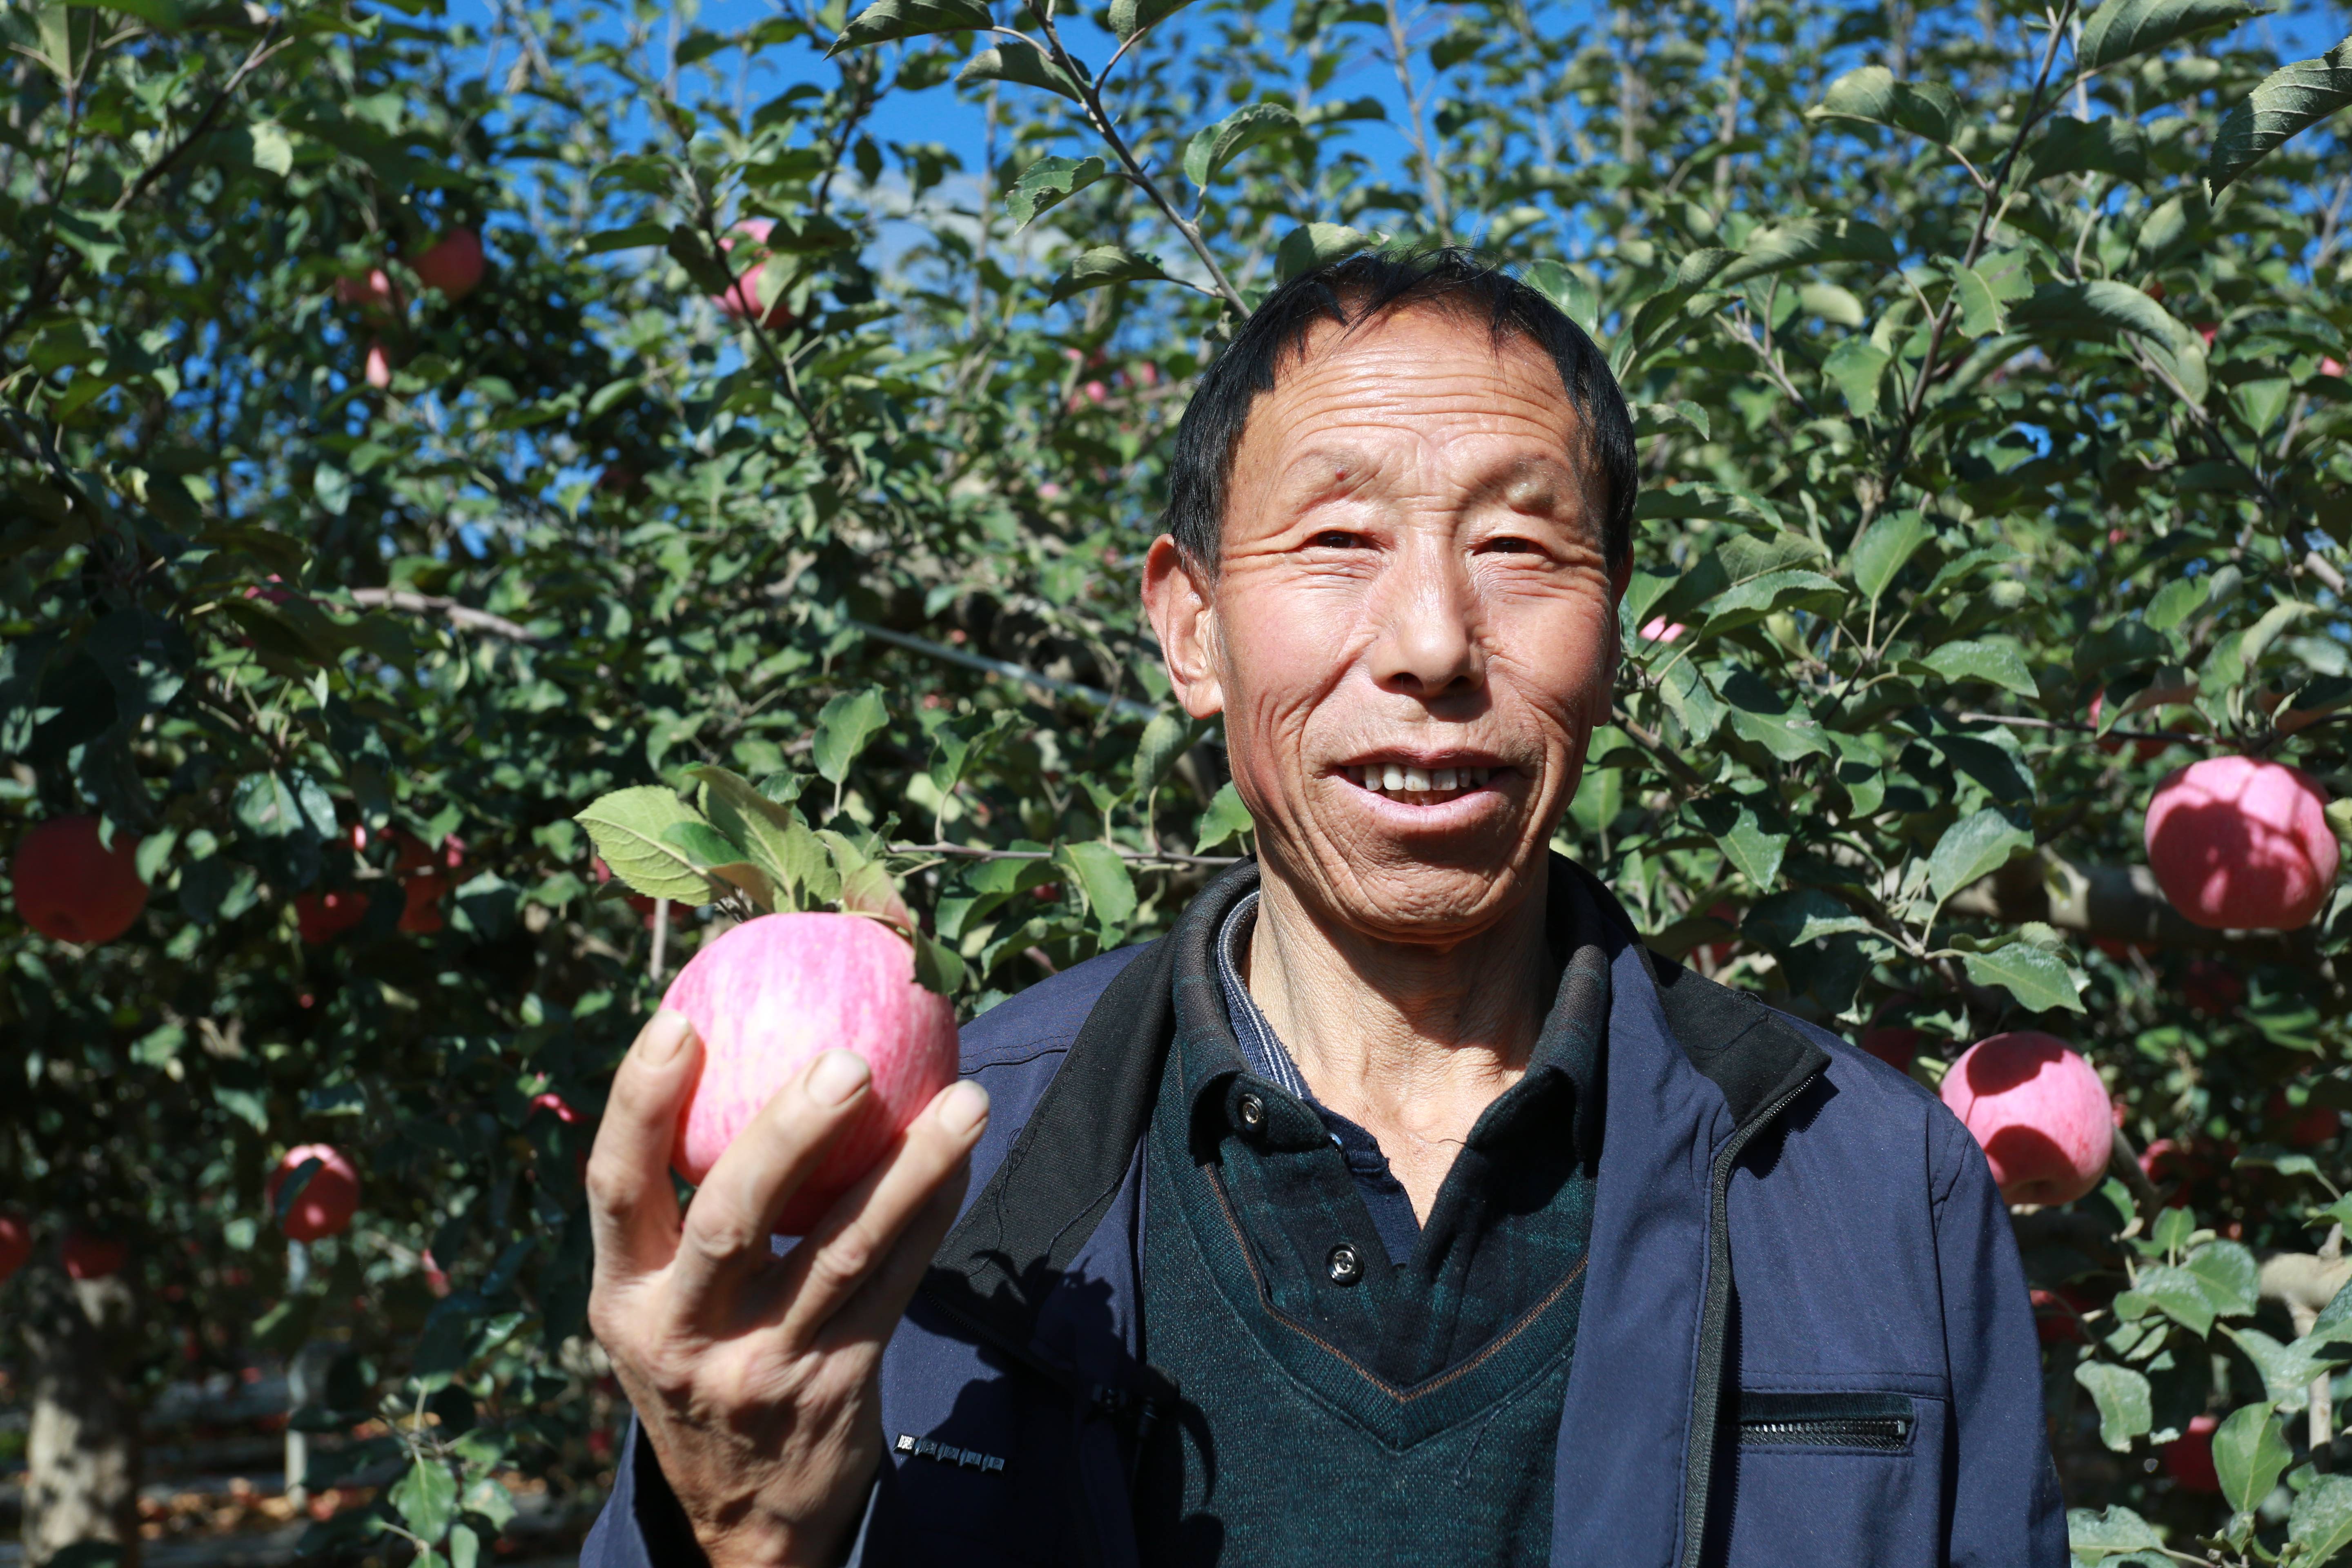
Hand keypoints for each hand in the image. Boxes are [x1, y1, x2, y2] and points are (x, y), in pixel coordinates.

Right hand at [586, 1011, 988, 1567]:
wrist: (741, 1518)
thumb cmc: (699, 1359)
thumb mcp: (655, 1304)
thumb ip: (676, 1207)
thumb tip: (726, 1047)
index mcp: (624, 1297)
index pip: (616, 1188)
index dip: (639, 1103)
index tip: (679, 1019)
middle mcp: (685, 1331)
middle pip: (732, 1217)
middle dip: (788, 1133)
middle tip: (848, 1059)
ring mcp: (766, 1363)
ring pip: (844, 1250)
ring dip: (909, 1168)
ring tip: (965, 1099)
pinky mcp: (840, 1384)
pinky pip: (898, 1283)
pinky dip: (933, 1212)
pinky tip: (960, 1156)